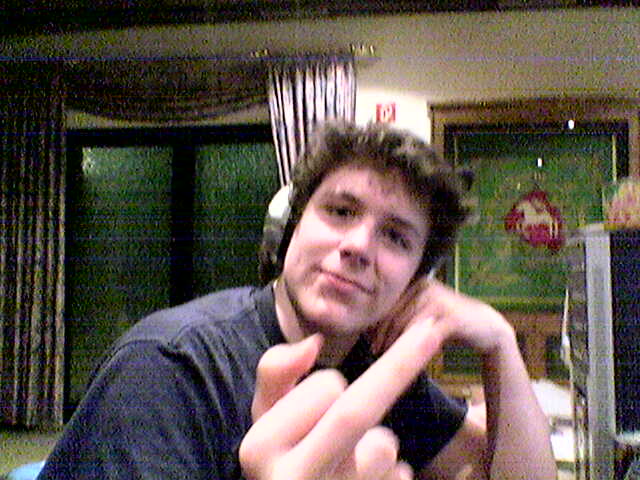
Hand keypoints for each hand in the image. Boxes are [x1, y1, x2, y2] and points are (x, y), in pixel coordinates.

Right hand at [240, 316, 443, 479]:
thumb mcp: (266, 417)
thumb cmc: (281, 459)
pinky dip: (392, 473)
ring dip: (377, 444)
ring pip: (382, 447)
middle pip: (355, 413)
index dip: (330, 386)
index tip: (329, 390)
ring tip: (349, 464)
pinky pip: (399, 476)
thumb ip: (276, 372)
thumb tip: (313, 342)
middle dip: (399, 366)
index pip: (323, 388)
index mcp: (260, 448)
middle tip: (430, 330)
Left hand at [368, 278, 513, 355]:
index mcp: (417, 284)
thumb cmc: (448, 324)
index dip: (376, 322)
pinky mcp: (450, 317)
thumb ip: (402, 317)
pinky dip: (413, 347)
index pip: (389, 303)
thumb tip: (371, 329)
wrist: (486, 327)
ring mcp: (439, 301)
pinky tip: (408, 358)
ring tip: (386, 356)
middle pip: (394, 313)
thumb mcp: (423, 316)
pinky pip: (424, 334)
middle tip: (374, 351)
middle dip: (382, 334)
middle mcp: (426, 288)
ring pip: (406, 324)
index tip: (368, 340)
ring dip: (394, 343)